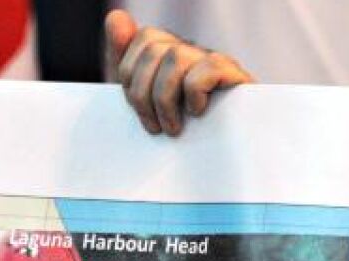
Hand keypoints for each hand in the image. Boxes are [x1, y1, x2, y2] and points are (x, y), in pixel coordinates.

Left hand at [105, 9, 252, 135]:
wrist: (223, 157)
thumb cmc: (179, 130)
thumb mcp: (142, 100)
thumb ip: (124, 60)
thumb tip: (115, 16)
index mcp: (170, 53)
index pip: (144, 38)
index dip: (130, 73)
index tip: (137, 107)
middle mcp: (192, 51)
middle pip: (154, 48)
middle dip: (142, 93)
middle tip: (153, 127)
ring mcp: (214, 60)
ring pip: (176, 58)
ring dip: (165, 100)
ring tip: (172, 128)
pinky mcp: (233, 76)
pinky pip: (204, 70)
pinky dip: (194, 95)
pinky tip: (197, 113)